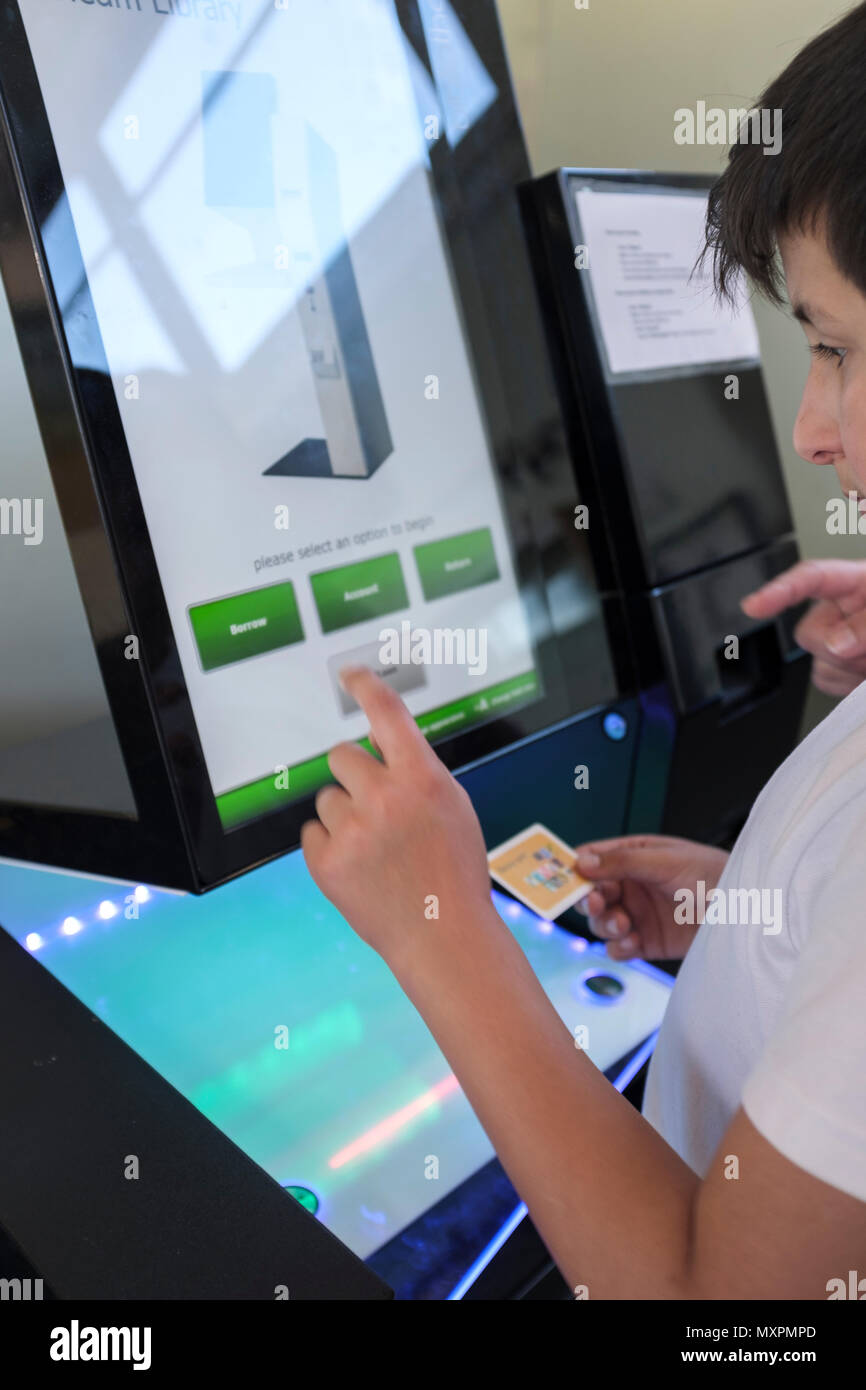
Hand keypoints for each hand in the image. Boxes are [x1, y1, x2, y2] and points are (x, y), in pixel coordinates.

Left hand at [301, 667, 496, 970]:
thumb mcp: (453, 807)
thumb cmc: (453, 872)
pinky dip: (330, 848)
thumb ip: (417, 771)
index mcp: (421, 779)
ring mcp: (351, 830)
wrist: (442, 934)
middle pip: (342, 755)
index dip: (365, 686)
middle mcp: (383, 797)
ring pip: (327, 798)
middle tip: (376, 807)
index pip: (387, 714)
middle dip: (354, 776)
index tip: (350, 674)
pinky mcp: (326, 862)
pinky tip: (360, 867)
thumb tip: (379, 743)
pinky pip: (312, 834)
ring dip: (344, 816)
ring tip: (376, 850)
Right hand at [573, 835, 728, 961]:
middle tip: (596, 903)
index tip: (563, 877)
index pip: (594, 858)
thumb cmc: (714, 875)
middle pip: (591, 893)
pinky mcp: (647, 942)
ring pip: (601, 922)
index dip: (575, 867)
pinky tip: (632, 941)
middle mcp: (632, 885)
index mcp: (635, 855)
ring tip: (623, 924)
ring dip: (604, 924)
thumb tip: (581, 861)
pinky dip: (618, 946)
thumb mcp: (667, 862)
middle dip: (588, 899)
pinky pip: (618, 947)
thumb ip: (624, 861)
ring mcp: (638, 914)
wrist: (748, 914)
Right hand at [741, 559, 865, 696]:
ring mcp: (839, 640)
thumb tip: (835, 643)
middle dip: (837, 649)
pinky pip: (826, 680)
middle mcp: (842, 609)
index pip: (810, 579)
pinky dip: (846, 684)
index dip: (779, 590)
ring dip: (847, 669)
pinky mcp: (840, 667)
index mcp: (856, 582)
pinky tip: (864, 675)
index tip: (752, 607)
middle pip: (808, 633)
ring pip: (818, 662)